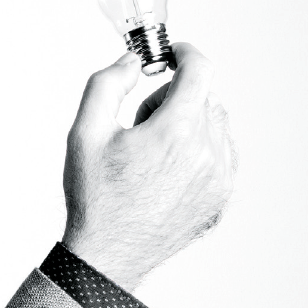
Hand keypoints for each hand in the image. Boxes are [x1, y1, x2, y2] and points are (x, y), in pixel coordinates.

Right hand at [62, 43, 234, 291]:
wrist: (107, 254)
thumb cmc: (95, 198)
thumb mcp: (85, 132)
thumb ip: (107, 84)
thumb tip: (131, 62)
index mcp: (177, 131)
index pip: (200, 69)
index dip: (183, 54)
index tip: (172, 56)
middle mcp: (208, 154)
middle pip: (205, 97)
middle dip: (175, 97)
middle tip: (142, 123)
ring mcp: (219, 180)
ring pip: (217, 127)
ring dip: (190, 124)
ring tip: (153, 154)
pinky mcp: (220, 200)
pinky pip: (222, 158)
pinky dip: (201, 152)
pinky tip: (167, 173)